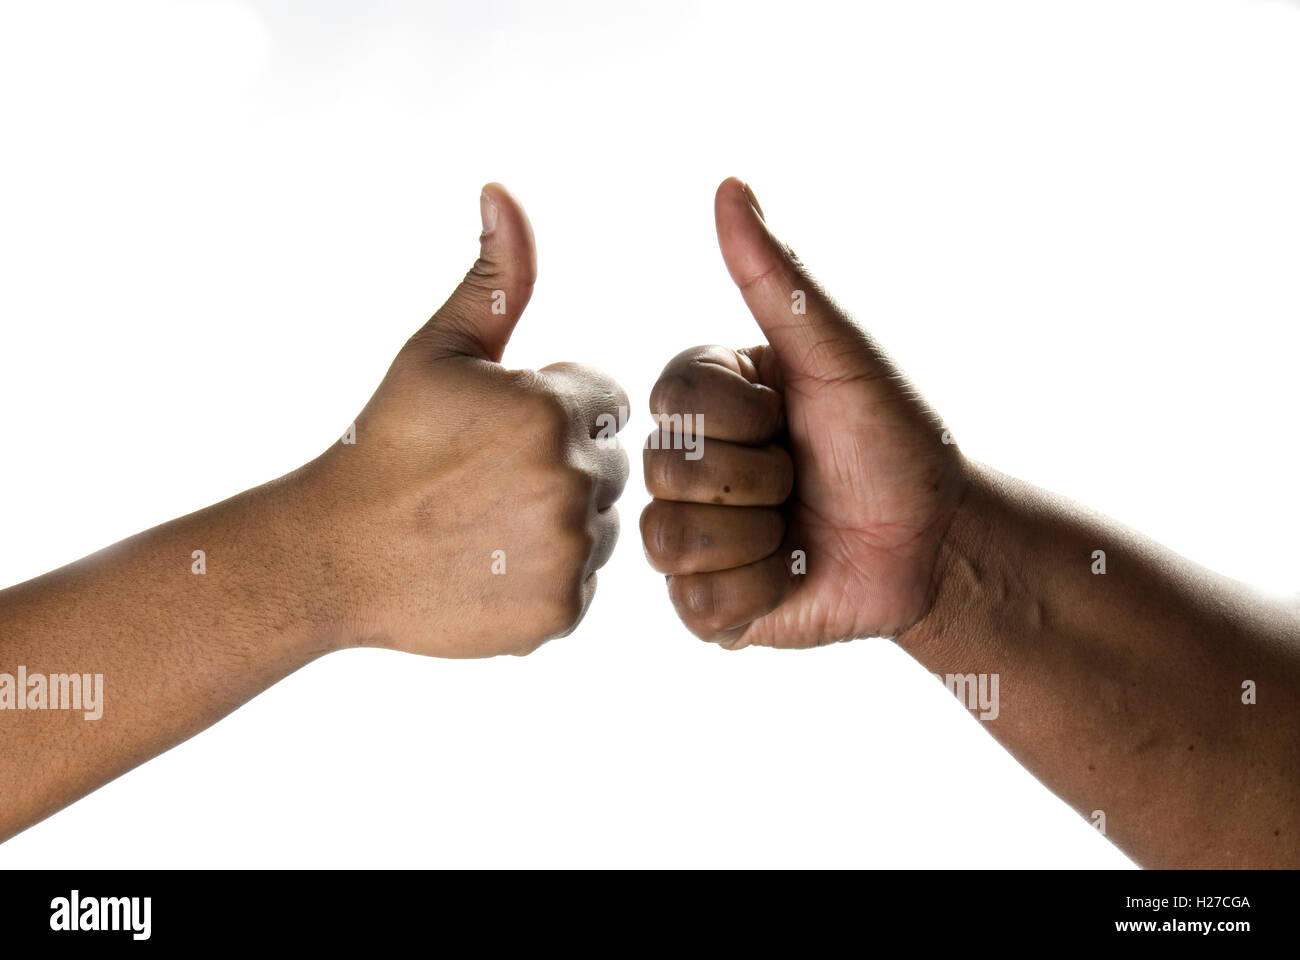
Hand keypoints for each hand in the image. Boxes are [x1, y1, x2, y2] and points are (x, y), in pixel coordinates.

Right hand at [299, 184, 628, 657]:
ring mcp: (568, 554)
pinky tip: (487, 567)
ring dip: (557, 524)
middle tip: (483, 482)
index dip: (556, 411)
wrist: (330, 555)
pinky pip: (581, 582)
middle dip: (559, 467)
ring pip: (599, 527)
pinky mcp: (559, 614)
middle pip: (608, 467)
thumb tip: (504, 192)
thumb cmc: (384, 442)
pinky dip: (545, 579)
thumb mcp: (438, 350)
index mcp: (552, 409)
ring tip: (483, 524)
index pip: (608, 403)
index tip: (498, 432)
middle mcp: (572, 482)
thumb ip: (494, 278)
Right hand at [640, 178, 965, 648]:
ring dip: (758, 539)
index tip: (792, 418)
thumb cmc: (893, 438)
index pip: (676, 396)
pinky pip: (696, 606)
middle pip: (669, 471)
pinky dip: (758, 592)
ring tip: (796, 530)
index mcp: (705, 398)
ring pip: (671, 542)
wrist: (936, 541)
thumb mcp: (840, 354)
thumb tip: (729, 184)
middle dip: (761, 480)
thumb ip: (778, 280)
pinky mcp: (707, 602)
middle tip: (803, 480)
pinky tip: (791, 573)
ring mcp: (691, 534)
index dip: (747, 416)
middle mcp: (686, 462)